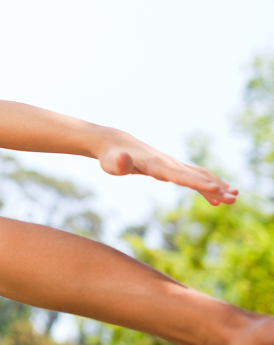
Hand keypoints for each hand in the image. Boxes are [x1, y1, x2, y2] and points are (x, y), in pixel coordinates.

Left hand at [96, 130, 236, 205]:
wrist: (115, 144)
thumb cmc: (112, 157)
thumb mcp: (110, 163)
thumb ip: (119, 163)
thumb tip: (123, 159)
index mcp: (156, 164)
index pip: (179, 175)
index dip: (196, 182)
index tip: (215, 189)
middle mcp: (167, 163)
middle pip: (195, 175)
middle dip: (214, 187)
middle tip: (234, 199)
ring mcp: (171, 164)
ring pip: (198, 174)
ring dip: (215, 185)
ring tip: (233, 198)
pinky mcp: (170, 168)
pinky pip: (192, 177)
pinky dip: (205, 186)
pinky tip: (215, 201)